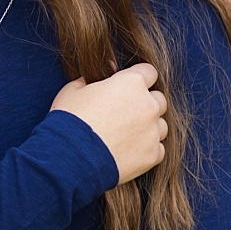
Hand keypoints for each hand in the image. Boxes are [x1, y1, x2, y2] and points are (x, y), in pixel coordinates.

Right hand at [52, 63, 167, 183]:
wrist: (69, 159)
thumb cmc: (69, 121)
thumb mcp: (74, 90)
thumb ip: (94, 77)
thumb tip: (109, 70)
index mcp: (132, 83)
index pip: (149, 72)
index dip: (138, 79)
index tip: (129, 87)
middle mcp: (148, 105)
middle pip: (159, 99)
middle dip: (146, 103)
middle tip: (126, 113)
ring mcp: (153, 131)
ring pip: (161, 125)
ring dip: (149, 127)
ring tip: (127, 135)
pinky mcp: (152, 154)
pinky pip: (158, 148)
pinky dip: (147, 149)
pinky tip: (130, 151)